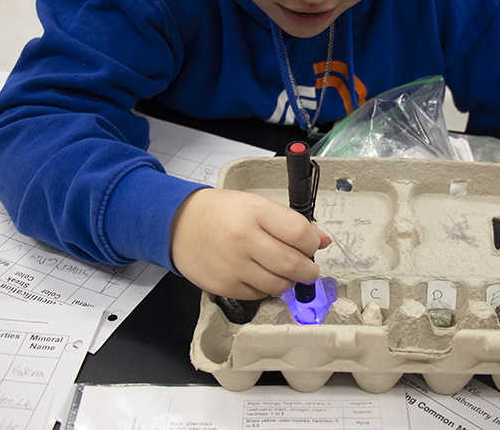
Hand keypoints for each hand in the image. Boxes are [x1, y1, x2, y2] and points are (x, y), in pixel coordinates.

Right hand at [169, 188, 330, 299]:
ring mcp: (233, 265)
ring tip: (287, 271)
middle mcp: (243, 239)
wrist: (179, 225)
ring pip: (279, 285)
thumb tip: (321, 239)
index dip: (313, 242)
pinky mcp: (225, 286)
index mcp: (255, 212)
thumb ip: (290, 222)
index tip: (314, 244)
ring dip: (291, 281)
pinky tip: (264, 275)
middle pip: (292, 264)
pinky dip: (269, 288)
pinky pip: (260, 295)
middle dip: (309, 269)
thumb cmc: (220, 213)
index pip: (299, 233)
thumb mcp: (256, 205)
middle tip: (309, 268)